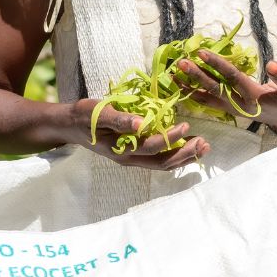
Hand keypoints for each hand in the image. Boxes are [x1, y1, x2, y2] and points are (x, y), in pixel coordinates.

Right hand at [71, 99, 209, 168]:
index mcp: (120, 149)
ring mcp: (132, 158)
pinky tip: (188, 146)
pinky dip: (175, 154)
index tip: (186, 126)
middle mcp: (129, 158)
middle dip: (186, 154)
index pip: (151, 148)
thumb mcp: (97, 113)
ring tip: (203, 147)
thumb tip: (140, 123)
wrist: (71, 126)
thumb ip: (118, 118)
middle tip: (205, 144)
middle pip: (162, 163)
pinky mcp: (134, 154)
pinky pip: (158, 159)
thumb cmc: (84, 116)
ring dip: (184, 157)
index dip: (170, 138)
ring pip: (163, 164)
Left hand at [175, 51, 276, 140]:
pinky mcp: (229, 109)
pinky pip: (208, 102)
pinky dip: (194, 94)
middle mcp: (240, 104)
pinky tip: (181, 87)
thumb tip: (272, 64)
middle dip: (197, 75)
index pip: (232, 78)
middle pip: (215, 88)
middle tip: (181, 62)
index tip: (201, 53)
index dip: (217, 65)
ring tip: (173, 75)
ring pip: (207, 97)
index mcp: (254, 96)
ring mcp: (233, 109)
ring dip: (190, 86)